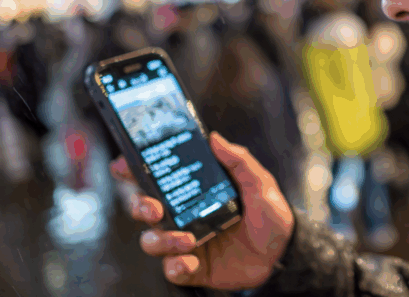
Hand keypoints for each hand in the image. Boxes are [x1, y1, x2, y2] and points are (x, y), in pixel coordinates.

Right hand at [109, 132, 295, 289]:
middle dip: (140, 206)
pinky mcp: (194, 267)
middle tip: (155, 209)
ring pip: (152, 241)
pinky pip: (172, 270)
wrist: (285, 252)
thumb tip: (214, 138)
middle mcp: (184, 215)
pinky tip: (189, 262)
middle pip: (143, 208)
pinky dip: (176, 267)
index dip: (133, 170)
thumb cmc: (271, 213)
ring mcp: (186, 242)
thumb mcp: (260, 182)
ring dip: (161, 240)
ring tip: (187, 240)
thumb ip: (238, 160)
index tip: (123, 166)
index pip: (157, 178)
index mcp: (194, 191)